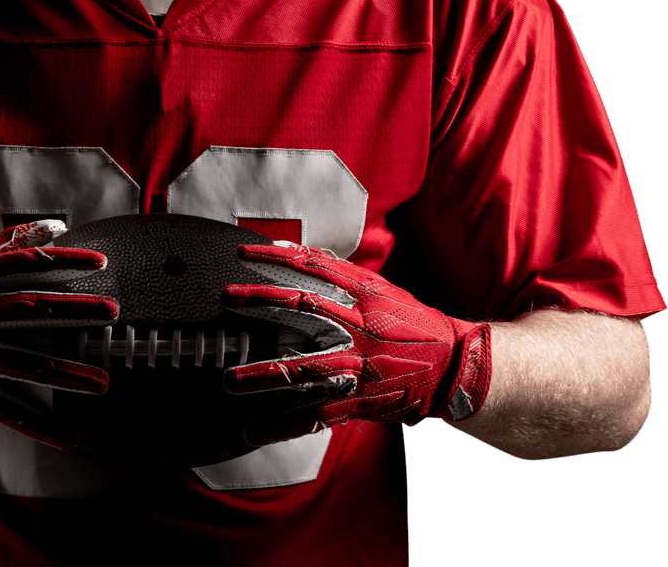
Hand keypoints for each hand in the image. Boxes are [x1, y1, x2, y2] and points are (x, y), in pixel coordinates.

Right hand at [0, 221, 117, 446]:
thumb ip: (6, 243)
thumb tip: (54, 227)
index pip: (24, 263)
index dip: (64, 261)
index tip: (99, 263)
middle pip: (28, 310)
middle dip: (74, 311)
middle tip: (111, 313)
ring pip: (21, 363)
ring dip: (66, 373)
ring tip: (102, 381)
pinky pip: (2, 407)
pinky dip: (37, 423)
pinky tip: (66, 434)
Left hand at [221, 242, 490, 445]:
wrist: (454, 367)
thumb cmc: (410, 322)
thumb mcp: (379, 288)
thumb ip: (337, 271)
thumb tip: (290, 248)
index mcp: (366, 293)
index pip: (313, 264)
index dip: (276, 255)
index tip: (242, 250)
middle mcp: (361, 325)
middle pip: (303, 306)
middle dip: (261, 300)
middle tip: (225, 297)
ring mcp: (360, 364)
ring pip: (305, 369)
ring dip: (262, 375)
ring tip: (229, 380)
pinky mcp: (360, 400)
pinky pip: (315, 415)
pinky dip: (282, 425)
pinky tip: (254, 431)